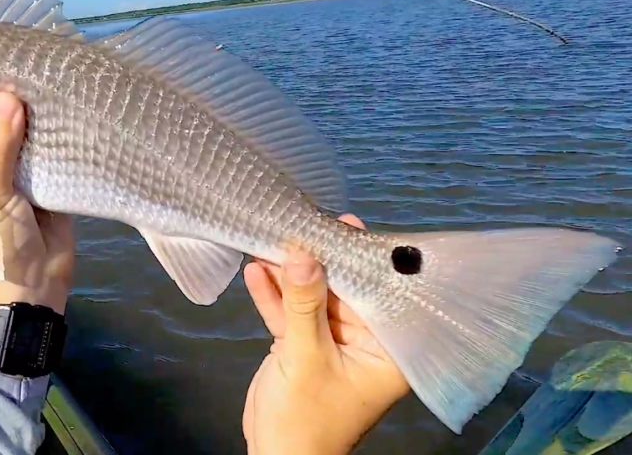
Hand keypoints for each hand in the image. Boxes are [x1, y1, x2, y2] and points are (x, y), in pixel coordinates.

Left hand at [0, 89, 74, 362]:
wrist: (37, 290)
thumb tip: (8, 97)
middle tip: (15, 50)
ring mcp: (12, 172)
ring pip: (19, 133)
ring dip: (30, 110)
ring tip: (43, 64)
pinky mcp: (43, 178)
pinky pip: (48, 149)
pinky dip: (56, 130)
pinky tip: (66, 98)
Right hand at [242, 214, 408, 454]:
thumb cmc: (305, 416)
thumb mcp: (306, 356)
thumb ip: (304, 303)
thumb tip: (303, 254)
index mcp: (386, 351)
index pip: (378, 295)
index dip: (360, 260)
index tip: (344, 226)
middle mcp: (365, 344)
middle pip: (343, 292)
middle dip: (317, 262)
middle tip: (299, 224)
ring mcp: (332, 344)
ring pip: (312, 300)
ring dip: (289, 275)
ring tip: (269, 239)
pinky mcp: (303, 348)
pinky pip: (291, 315)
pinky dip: (274, 296)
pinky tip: (255, 270)